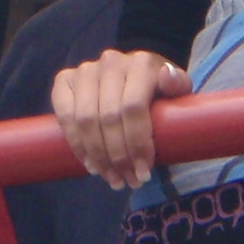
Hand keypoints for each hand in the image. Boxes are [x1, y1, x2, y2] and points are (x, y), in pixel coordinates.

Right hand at [53, 50, 190, 190]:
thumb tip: (166, 78)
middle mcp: (110, 62)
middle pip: (108, 118)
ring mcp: (85, 70)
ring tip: (111, 178)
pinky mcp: (65, 79)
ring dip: (97, 156)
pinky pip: (65, 116)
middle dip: (118, 157)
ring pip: (85, 120)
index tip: (144, 172)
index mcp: (140, 63)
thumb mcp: (178, 88)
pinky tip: (89, 163)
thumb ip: (178, 84)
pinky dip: (76, 144)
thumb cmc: (158, 88)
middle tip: (128, 181)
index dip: (136, 143)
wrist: (133, 74)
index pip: (133, 107)